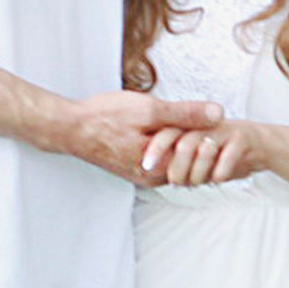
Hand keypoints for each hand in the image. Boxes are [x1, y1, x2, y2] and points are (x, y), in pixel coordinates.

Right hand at [52, 91, 222, 184]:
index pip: (202, 159)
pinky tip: (163, 126)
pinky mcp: (137, 168)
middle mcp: (154, 178)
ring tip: (178, 119)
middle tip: (197, 117)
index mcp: (160, 168)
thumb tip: (219, 114)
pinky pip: (163, 158)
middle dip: (198, 139)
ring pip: (177, 160)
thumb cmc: (104, 117)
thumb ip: (185, 113)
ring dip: (183, 140)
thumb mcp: (149, 109)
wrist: (68, 127)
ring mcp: (145, 175)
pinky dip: (169, 143)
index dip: (208, 135)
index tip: (207, 117)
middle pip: (192, 163)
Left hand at [141, 118, 277, 186]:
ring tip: (198, 183)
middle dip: (178, 168)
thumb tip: (153, 177)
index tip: (147, 166)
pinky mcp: (242, 138)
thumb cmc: (223, 152)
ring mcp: (224, 130)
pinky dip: (220, 173)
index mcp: (191, 126)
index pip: (167, 133)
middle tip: (176, 183)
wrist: (262, 145)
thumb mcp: (198, 154)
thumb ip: (178, 160)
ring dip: (198, 174)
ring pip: (204, 152)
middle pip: (184, 144)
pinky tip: (218, 179)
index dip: (155, 149)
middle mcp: (205, 125)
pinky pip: (227, 158)